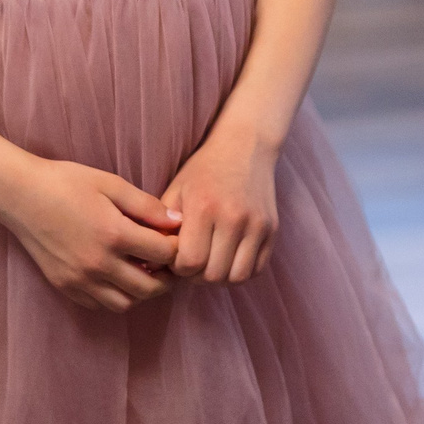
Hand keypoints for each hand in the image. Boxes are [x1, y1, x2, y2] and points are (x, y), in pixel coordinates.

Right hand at [0, 158, 182, 312]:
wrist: (20, 194)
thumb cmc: (66, 182)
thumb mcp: (111, 184)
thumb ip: (147, 205)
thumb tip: (177, 222)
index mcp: (114, 235)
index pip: (164, 254)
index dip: (176, 247)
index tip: (174, 239)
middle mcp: (99, 264)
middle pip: (150, 288)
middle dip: (167, 278)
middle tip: (168, 265)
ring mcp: (80, 279)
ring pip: (125, 303)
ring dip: (141, 293)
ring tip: (143, 272)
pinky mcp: (65, 286)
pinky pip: (99, 304)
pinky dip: (115, 296)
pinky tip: (116, 276)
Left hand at [161, 124, 278, 283]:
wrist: (245, 146)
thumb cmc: (203, 170)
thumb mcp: (176, 191)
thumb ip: (162, 227)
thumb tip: (151, 263)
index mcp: (204, 207)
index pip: (190, 263)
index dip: (178, 268)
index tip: (176, 257)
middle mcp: (233, 217)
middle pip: (213, 275)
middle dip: (197, 276)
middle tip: (192, 262)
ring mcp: (256, 225)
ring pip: (237, 277)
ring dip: (220, 277)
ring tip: (210, 262)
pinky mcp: (272, 230)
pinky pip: (256, 270)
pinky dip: (240, 272)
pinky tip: (228, 258)